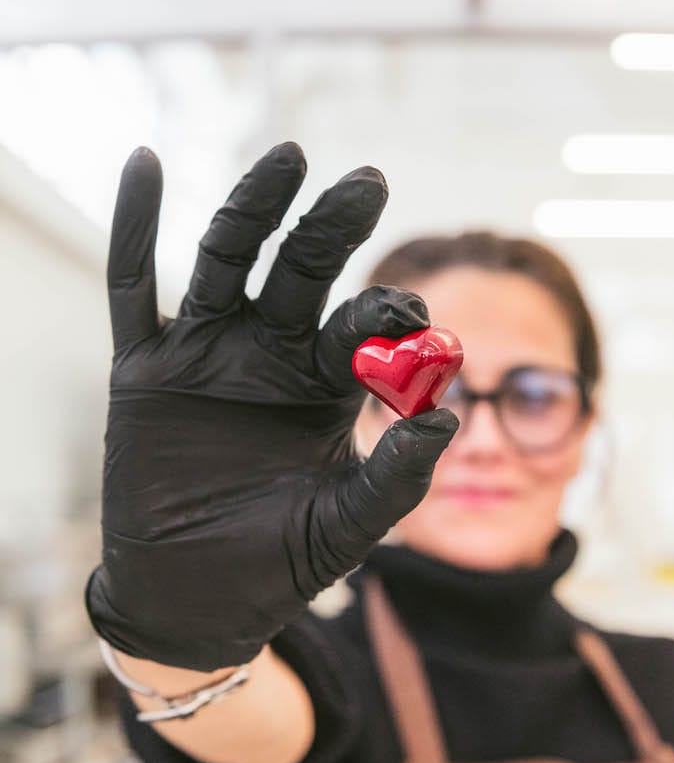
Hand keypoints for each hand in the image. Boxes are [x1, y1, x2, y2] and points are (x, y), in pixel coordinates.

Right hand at [86, 142, 457, 669]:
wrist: (196, 602)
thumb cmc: (280, 564)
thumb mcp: (349, 526)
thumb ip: (399, 478)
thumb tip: (451, 415)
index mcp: (326, 382)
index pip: (364, 325)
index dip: (389, 316)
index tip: (417, 321)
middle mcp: (270, 354)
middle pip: (303, 269)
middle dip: (333, 226)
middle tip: (369, 182)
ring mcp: (207, 354)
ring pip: (229, 261)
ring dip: (254, 208)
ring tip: (289, 159)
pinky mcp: (147, 369)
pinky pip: (133, 287)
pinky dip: (135, 227)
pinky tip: (145, 163)